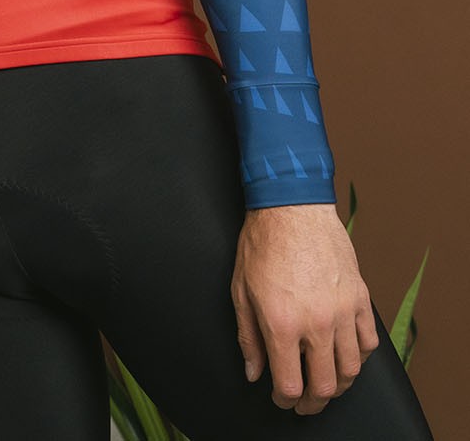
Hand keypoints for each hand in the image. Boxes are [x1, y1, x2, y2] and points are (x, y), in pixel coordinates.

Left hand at [231, 203, 378, 414]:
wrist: (291, 207)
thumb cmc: (262, 243)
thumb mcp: (241, 290)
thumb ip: (248, 337)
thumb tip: (254, 372)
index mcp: (283, 324)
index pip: (291, 385)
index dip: (285, 400)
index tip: (281, 398)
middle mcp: (317, 323)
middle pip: (325, 386)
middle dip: (313, 403)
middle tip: (304, 403)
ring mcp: (343, 311)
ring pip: (352, 370)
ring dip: (339, 384)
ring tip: (326, 384)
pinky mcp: (360, 297)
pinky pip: (369, 342)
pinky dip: (360, 356)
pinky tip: (346, 354)